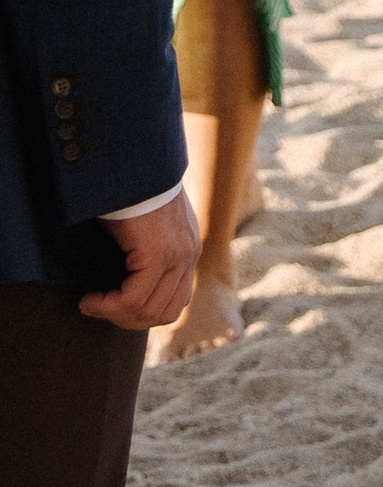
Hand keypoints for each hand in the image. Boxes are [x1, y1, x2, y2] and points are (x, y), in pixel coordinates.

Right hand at [82, 189, 198, 329]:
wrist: (134, 166)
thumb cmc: (131, 193)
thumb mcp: (147, 226)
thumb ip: (149, 253)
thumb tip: (126, 284)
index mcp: (188, 250)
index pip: (176, 302)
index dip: (143, 314)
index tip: (115, 308)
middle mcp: (189, 255)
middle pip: (165, 313)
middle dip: (128, 320)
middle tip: (101, 310)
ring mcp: (178, 255)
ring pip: (148, 310)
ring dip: (115, 315)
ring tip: (93, 304)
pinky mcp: (159, 254)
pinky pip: (132, 298)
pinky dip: (107, 306)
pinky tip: (90, 299)